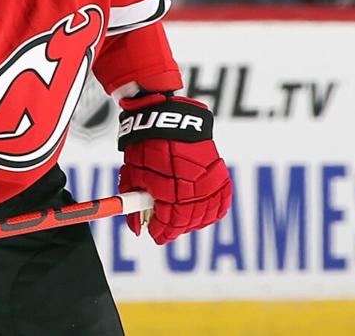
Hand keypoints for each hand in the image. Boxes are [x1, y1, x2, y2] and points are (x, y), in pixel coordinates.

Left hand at [116, 94, 231, 244]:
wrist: (167, 119)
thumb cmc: (146, 146)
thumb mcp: (133, 175)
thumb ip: (134, 204)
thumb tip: (137, 228)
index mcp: (170, 192)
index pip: (170, 224)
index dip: (161, 232)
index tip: (155, 235)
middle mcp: (194, 190)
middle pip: (189, 222)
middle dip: (176, 228)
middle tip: (165, 227)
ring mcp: (210, 182)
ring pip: (207, 214)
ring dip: (194, 221)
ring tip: (182, 220)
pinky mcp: (220, 173)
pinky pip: (221, 200)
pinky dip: (213, 209)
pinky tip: (203, 212)